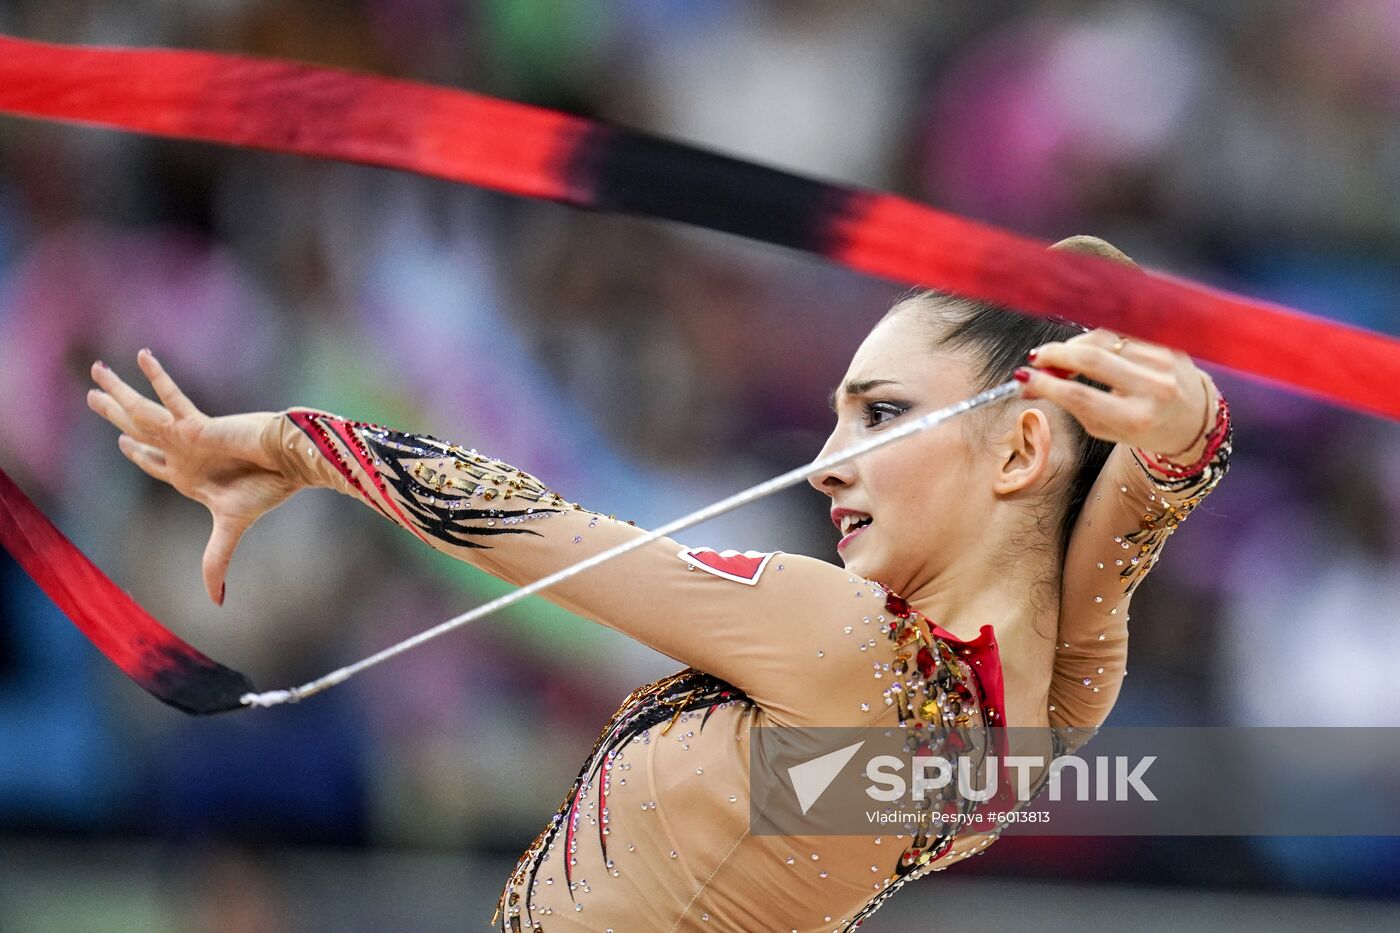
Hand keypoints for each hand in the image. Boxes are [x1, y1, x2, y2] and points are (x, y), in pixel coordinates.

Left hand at [87, 349, 300, 605]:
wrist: (293, 463)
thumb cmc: (269, 489)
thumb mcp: (232, 528)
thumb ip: (217, 562)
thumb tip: (217, 602)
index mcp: (190, 475)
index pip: (154, 463)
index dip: (137, 453)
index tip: (123, 440)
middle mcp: (184, 451)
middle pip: (139, 430)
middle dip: (115, 413)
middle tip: (93, 396)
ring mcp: (187, 435)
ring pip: (142, 412)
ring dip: (117, 393)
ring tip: (95, 372)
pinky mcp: (196, 423)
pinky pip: (169, 397)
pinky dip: (155, 377)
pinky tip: (140, 355)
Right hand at [1016, 329, 1215, 458]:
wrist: (1193, 419)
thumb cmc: (1143, 427)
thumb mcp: (1106, 428)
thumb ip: (1070, 405)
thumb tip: (1028, 384)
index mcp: (1137, 418)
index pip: (1081, 396)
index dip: (1046, 384)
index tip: (1024, 378)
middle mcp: (1154, 387)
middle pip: (1091, 359)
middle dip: (1055, 355)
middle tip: (1035, 359)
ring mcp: (1164, 360)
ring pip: (1103, 339)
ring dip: (1074, 346)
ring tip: (1062, 357)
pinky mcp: (1168, 342)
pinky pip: (1121, 330)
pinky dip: (1098, 338)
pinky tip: (1089, 348)